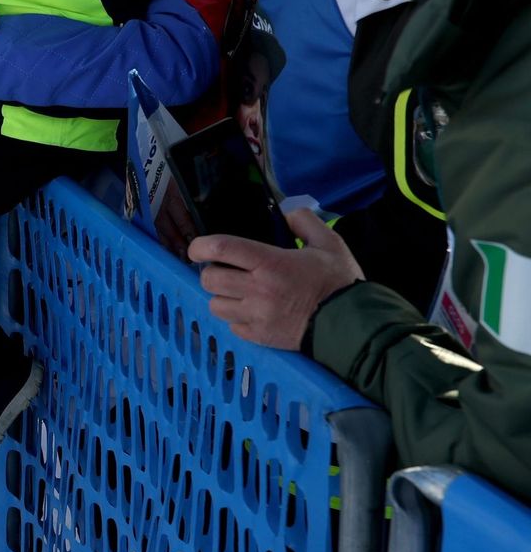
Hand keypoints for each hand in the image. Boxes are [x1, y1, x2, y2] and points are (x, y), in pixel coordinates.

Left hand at [190, 208, 363, 349]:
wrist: (354, 326)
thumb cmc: (339, 283)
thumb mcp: (329, 243)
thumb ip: (305, 222)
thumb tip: (287, 214)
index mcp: (270, 263)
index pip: (221, 248)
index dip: (200, 246)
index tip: (196, 248)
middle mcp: (258, 290)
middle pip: (209, 279)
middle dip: (211, 272)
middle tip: (225, 270)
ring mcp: (256, 316)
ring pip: (215, 305)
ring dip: (222, 297)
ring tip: (237, 292)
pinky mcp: (260, 337)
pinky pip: (232, 327)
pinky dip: (236, 319)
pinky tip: (251, 312)